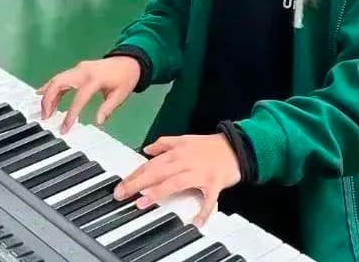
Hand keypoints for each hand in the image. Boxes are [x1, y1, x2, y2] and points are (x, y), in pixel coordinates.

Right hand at [37, 56, 140, 132]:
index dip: (70, 115)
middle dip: (49, 100)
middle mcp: (83, 71)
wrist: (129, 60)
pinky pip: (60, 77)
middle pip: (59, 83)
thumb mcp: (120, 95)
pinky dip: (50, 86)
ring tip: (44, 112)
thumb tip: (98, 122)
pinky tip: (41, 94)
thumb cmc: (125, 78)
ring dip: (47, 95)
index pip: (79, 98)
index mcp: (95, 79)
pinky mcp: (77, 69)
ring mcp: (79, 68)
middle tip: (45, 117)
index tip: (65, 128)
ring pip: (56, 79)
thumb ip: (108, 109)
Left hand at [114, 134, 241, 226]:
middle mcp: (185, 161)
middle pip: (157, 172)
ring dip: (158, 192)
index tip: (121, 184)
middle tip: (122, 194)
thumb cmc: (210, 146)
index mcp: (177, 152)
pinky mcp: (214, 183)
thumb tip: (147, 149)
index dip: (134, 174)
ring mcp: (199, 173)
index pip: (151, 164)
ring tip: (143, 202)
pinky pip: (208, 198)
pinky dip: (203, 210)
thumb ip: (165, 143)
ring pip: (175, 182)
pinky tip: (196, 221)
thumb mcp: (185, 139)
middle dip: (137, 183)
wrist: (237, 147)